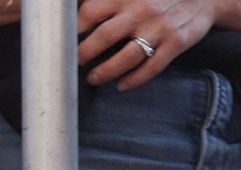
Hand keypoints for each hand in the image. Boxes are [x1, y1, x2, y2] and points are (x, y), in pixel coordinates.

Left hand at [77, 0, 218, 90]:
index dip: (75, 28)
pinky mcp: (175, 44)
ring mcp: (158, 30)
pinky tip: (122, 86)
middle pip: (104, 36)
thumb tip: (84, 13)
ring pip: (126, 57)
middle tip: (76, 62)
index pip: (91, 11)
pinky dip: (134, 80)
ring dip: (106, 71)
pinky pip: (151, 68)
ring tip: (94, 78)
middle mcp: (140, 11)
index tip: (66, 39)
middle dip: (85, 53)